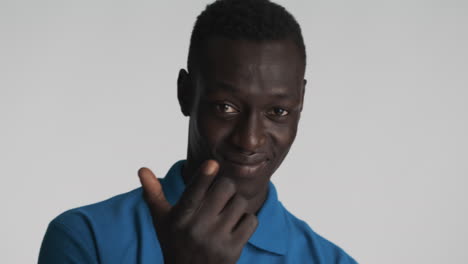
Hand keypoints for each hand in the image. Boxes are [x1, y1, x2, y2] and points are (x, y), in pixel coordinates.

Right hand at [138, 160, 257, 263]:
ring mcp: (216, 240)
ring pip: (240, 203)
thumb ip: (153, 193)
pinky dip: (246, 221)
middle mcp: (197, 229)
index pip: (193, 194)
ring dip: (236, 205)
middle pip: (225, 189)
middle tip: (222, 194)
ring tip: (226, 214)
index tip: (212, 163)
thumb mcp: (162, 220)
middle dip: (226, 187)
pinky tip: (235, 227)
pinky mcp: (233, 250)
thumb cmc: (176, 242)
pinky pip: (251, 220)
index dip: (203, 177)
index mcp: (179, 218)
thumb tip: (142, 169)